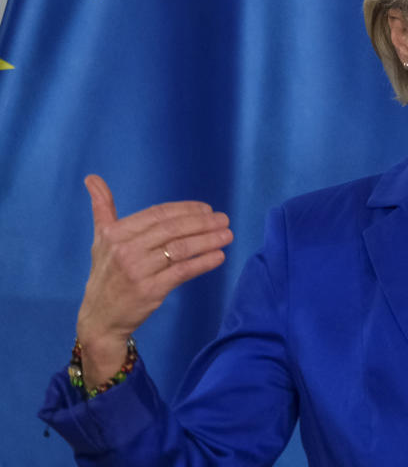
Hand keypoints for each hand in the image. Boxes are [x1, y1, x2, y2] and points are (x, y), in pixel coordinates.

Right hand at [75, 175, 231, 384]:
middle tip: (224, 220)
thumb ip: (102, 208)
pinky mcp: (150, 290)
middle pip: (172, 229)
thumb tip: (92, 177)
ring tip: (227, 235)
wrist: (100, 318)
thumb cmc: (106, 275)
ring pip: (180, 249)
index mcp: (114, 233)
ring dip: (208, 240)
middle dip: (202, 223)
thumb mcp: (101, 240)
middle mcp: (124, 249)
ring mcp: (137, 270)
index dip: (185, 209)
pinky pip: (183, 271)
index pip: (158, 214)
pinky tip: (218, 256)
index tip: (207, 209)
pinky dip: (203, 262)